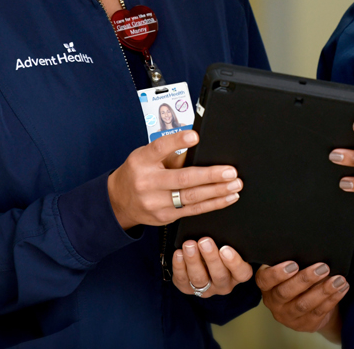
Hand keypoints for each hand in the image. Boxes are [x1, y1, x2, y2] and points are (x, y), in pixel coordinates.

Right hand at [107, 130, 241, 229]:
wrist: (118, 201)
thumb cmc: (138, 172)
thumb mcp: (146, 156)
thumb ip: (170, 152)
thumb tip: (198, 146)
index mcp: (143, 160)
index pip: (160, 148)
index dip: (178, 141)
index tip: (195, 136)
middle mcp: (148, 182)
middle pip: (182, 178)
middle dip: (210, 176)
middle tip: (231, 171)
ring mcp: (156, 203)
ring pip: (191, 197)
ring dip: (217, 192)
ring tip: (235, 185)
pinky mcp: (165, 217)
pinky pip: (193, 211)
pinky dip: (213, 204)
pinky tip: (226, 198)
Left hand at [172, 238, 252, 296]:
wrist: (203, 257)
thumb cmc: (221, 246)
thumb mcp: (231, 243)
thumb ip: (232, 239)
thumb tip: (235, 219)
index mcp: (238, 274)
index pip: (242, 272)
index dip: (234, 262)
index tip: (225, 248)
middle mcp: (224, 284)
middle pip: (219, 276)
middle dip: (211, 258)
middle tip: (204, 241)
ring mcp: (205, 289)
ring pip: (199, 279)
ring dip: (193, 261)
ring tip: (189, 245)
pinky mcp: (188, 288)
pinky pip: (182, 280)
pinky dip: (179, 266)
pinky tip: (178, 253)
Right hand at [256, 261, 347, 334]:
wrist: (308, 304)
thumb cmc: (296, 277)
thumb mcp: (290, 269)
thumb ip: (293, 261)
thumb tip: (309, 248)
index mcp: (267, 286)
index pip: (265, 280)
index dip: (277, 273)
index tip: (293, 264)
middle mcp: (274, 303)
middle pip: (286, 292)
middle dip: (306, 279)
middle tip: (323, 267)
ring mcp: (289, 317)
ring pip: (304, 304)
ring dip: (323, 290)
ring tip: (337, 279)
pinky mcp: (305, 324)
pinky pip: (319, 312)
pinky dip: (332, 298)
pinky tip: (341, 288)